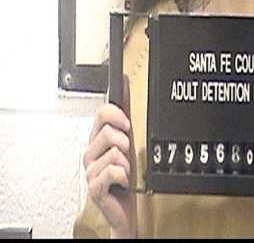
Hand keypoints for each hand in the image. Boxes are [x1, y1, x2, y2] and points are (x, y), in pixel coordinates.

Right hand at [83, 75, 137, 237]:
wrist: (127, 207)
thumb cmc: (126, 174)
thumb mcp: (128, 139)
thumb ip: (124, 113)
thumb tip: (124, 81)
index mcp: (98, 139)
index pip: (101, 113)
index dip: (116, 114)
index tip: (126, 122)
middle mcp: (91, 152)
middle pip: (107, 131)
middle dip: (124, 141)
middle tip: (126, 153)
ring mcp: (91, 170)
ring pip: (114, 152)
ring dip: (126, 162)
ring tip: (125, 170)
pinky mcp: (94, 188)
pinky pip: (112, 171)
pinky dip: (124, 176)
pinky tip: (123, 181)